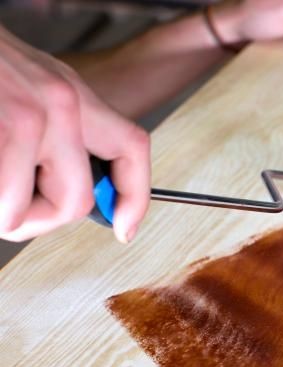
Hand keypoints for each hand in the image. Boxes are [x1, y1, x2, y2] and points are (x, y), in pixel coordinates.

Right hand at [0, 27, 149, 242]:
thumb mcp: (33, 87)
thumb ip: (60, 135)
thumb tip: (71, 190)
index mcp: (74, 95)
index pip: (132, 150)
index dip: (134, 198)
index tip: (125, 227)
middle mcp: (59, 103)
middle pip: (76, 201)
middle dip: (40, 220)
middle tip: (15, 213)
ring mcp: (26, 117)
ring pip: (23, 209)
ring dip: (1, 213)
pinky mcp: (2, 129)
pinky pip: (2, 200)